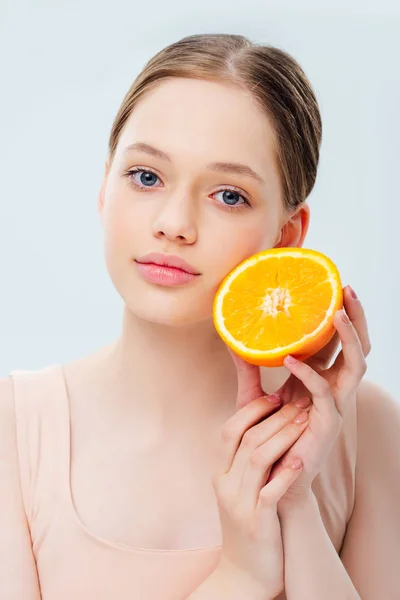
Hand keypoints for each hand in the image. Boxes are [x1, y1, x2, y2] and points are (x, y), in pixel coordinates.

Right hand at [212, 366, 311, 598]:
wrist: (244, 574)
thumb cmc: (249, 524)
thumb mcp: (240, 488)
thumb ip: (247, 459)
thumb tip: (264, 425)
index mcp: (221, 472)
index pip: (230, 429)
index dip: (253, 409)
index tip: (276, 395)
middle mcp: (225, 484)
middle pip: (247, 439)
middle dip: (276, 417)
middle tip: (299, 402)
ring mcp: (239, 504)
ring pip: (258, 459)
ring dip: (284, 436)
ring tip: (305, 422)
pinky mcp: (256, 523)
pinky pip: (269, 492)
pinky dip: (285, 474)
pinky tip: (301, 460)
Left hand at [234, 285, 371, 514]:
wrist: (269, 477)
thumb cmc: (264, 436)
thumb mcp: (253, 394)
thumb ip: (247, 366)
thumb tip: (231, 336)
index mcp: (320, 377)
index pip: (337, 340)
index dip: (338, 313)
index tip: (332, 284)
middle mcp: (333, 387)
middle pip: (358, 346)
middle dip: (356, 317)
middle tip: (347, 289)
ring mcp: (334, 405)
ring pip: (356, 365)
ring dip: (349, 337)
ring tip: (336, 312)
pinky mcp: (327, 423)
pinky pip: (324, 392)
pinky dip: (310, 373)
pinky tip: (291, 358)